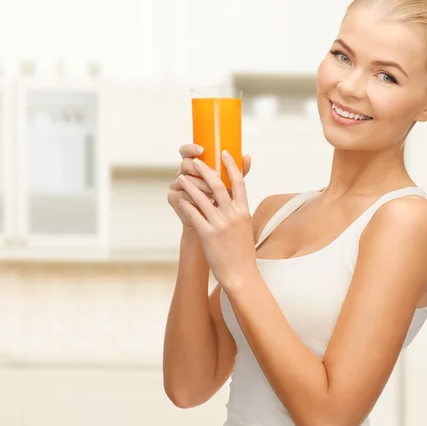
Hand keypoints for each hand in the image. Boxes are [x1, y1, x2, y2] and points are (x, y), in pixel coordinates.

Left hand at [177, 150, 257, 288]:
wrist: (240, 273)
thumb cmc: (242, 248)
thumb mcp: (246, 224)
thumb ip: (240, 207)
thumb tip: (238, 190)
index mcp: (244, 210)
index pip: (239, 182)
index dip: (231, 165)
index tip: (224, 153)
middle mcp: (233, 215)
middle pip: (218, 185)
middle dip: (205, 170)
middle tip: (196, 161)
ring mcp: (220, 225)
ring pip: (202, 198)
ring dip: (190, 185)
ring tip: (181, 178)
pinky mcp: (208, 235)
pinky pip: (194, 215)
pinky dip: (187, 205)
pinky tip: (180, 199)